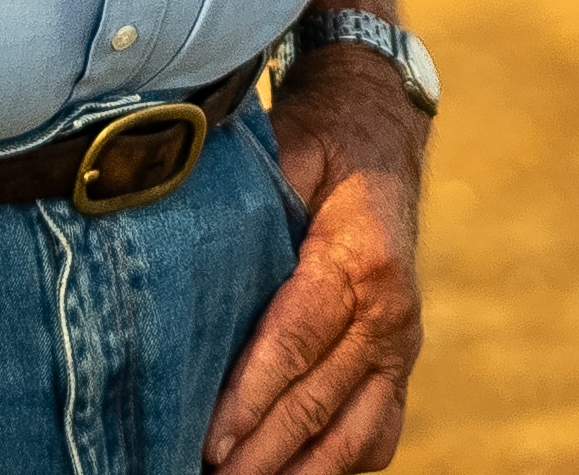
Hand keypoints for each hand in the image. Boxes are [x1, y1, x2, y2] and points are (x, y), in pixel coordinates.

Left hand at [206, 53, 427, 472]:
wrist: (380, 137)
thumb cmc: (320, 144)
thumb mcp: (288, 149)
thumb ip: (249, 199)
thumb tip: (176, 235)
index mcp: (363, 258)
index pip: (300, 339)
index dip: (252, 396)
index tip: (210, 441)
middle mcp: (392, 312)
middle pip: (320, 401)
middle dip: (260, 452)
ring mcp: (402, 347)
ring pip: (355, 436)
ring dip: (297, 470)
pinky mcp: (400, 367)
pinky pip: (377, 436)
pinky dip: (335, 466)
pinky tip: (287, 474)